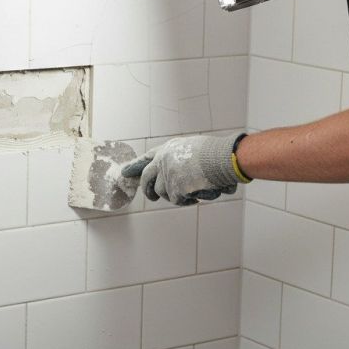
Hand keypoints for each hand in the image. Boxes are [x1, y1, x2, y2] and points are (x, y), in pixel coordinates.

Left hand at [121, 133, 246, 205]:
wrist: (224, 158)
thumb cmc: (217, 153)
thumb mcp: (194, 148)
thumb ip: (181, 159)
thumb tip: (178, 174)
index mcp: (168, 149)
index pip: (147, 158)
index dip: (135, 165)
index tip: (124, 172)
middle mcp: (163, 161)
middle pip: (146, 179)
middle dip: (147, 190)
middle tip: (152, 197)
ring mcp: (166, 175)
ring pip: (163, 193)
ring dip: (176, 195)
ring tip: (193, 191)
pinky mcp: (173, 188)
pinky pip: (177, 200)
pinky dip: (187, 200)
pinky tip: (198, 194)